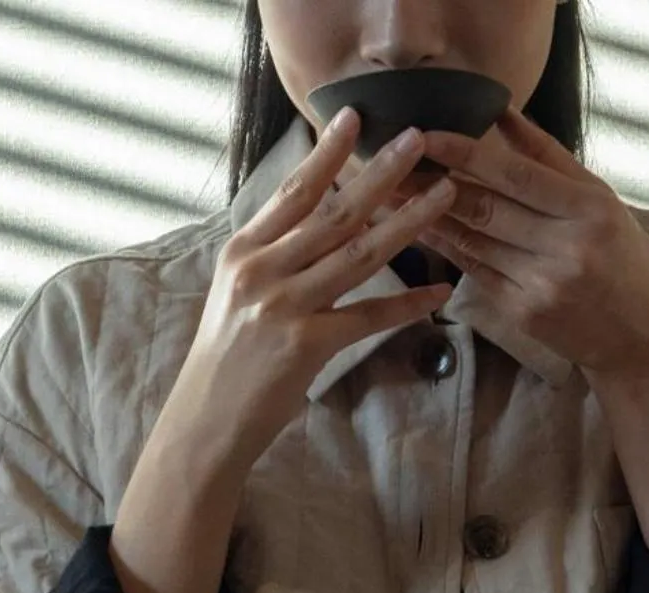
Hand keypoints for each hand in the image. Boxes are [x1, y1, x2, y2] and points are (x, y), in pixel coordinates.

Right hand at [167, 107, 458, 474]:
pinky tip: (439, 290)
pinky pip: (368, 317)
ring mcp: (283, 307)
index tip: (355, 116)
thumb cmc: (226, 358)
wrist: (205, 420)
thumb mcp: (236, 293)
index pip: (292, 192)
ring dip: (407, 222)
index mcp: (242, 251)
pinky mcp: (305, 346)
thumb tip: (315, 218)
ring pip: (358, 254)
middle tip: (418, 139)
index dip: (326, 153)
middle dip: (380, 172)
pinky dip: (406, 304)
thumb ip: (271, 254)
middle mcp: (261, 271)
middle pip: (333, 212)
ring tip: (443, 195)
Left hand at [407, 108, 648, 382]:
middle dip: (430, 182)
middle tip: (389, 160)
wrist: (642, 336)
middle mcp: (564, 248)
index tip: (425, 135)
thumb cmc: (625, 257)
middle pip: (484, 208)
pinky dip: (444, 246)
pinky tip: (416, 227)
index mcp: (587, 209)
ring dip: (425, 214)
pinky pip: (474, 270)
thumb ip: (549, 157)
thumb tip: (501, 113)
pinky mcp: (522, 314)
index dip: (465, 154)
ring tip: (388, 190)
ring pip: (471, 240)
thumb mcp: (600, 199)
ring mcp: (540, 285)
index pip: (515, 175)